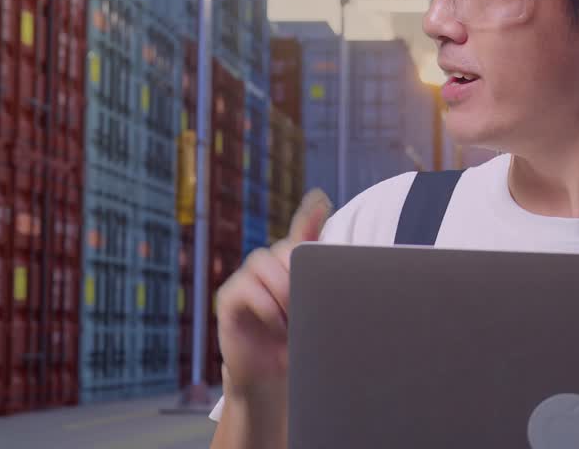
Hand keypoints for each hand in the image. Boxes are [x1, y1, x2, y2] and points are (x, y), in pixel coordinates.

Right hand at [216, 188, 332, 397]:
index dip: (311, 214)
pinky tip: (276, 323)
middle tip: (311, 299)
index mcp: (296, 268)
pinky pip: (246, 288)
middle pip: (286, 249)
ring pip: (264, 261)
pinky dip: (265, 304)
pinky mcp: (230, 297)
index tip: (321, 199)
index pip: (303, 233)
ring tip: (292, 318)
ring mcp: (248, 279)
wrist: (271, 380)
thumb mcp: (320, 318)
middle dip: (300, 271)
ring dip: (283, 288)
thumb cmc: (298, 346)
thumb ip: (328, 291)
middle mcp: (271, 267)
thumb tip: (347, 279)